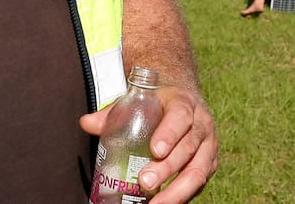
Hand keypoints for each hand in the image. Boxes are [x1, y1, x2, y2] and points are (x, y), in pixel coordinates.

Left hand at [81, 85, 217, 202]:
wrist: (184, 102)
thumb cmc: (157, 104)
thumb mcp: (137, 101)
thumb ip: (111, 113)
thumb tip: (86, 123)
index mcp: (184, 103)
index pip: (180, 116)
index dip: (169, 134)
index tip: (154, 150)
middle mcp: (201, 125)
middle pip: (188, 148)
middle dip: (167, 168)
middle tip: (145, 182)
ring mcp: (208, 147)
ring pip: (198, 171)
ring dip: (177, 191)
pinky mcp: (208, 165)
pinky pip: (198, 184)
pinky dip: (181, 197)